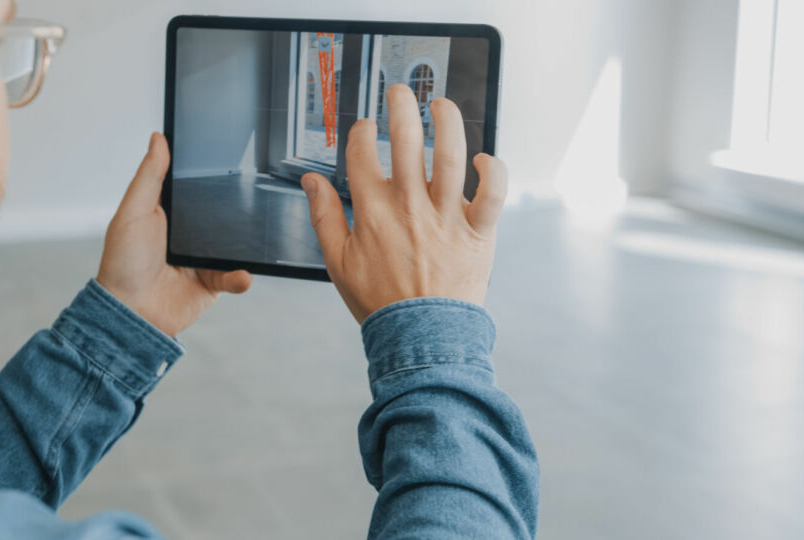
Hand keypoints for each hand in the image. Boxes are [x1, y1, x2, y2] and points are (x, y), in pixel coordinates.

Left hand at [97, 133, 251, 335]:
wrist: (131, 315)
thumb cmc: (122, 264)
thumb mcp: (134, 211)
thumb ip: (149, 175)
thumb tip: (158, 137)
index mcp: (168, 213)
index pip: (193, 187)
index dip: (207, 173)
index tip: (227, 156)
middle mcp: (188, 235)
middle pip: (220, 214)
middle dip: (236, 208)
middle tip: (254, 194)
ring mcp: (202, 259)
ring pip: (233, 245)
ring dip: (244, 244)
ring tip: (256, 237)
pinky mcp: (212, 283)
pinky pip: (235, 276)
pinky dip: (241, 276)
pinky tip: (242, 274)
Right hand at [301, 85, 507, 323]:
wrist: (421, 337)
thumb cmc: (382, 303)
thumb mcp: (338, 263)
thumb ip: (323, 217)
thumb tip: (310, 182)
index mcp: (373, 212)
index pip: (363, 154)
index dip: (362, 132)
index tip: (365, 128)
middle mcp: (410, 206)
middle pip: (406, 139)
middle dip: (402, 106)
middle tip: (400, 93)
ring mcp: (446, 217)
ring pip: (451, 154)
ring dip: (447, 121)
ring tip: (442, 105)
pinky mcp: (478, 231)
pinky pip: (493, 192)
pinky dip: (492, 170)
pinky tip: (482, 158)